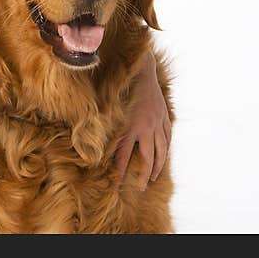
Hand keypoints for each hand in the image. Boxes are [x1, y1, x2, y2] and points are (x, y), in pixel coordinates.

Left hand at [114, 52, 170, 189]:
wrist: (142, 70)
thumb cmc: (122, 87)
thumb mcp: (110, 107)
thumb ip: (104, 124)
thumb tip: (91, 140)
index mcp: (129, 126)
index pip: (124, 154)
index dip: (121, 169)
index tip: (118, 181)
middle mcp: (145, 126)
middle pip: (147, 158)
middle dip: (144, 174)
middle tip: (141, 187)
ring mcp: (157, 122)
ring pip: (161, 151)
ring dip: (158, 166)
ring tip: (154, 177)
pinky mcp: (164, 117)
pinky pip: (167, 138)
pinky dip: (166, 149)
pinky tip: (163, 157)